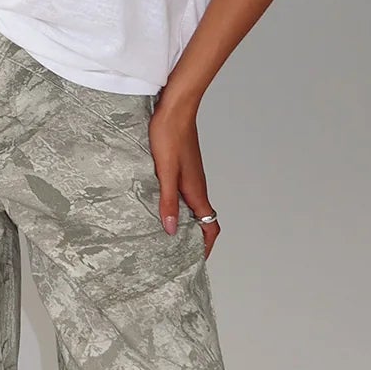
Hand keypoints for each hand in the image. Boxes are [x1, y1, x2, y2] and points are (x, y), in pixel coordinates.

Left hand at [148, 93, 219, 257]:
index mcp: (196, 191)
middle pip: (203, 220)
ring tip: (166, 234)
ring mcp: (191, 177)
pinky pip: (185, 194)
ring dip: (185, 222)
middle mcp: (197, 187)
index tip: (196, 260)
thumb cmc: (169, 136)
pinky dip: (177, 206)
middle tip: (177, 252)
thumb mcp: (165, 172)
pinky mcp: (184, 168)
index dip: (206, 246)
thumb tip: (170, 230)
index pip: (210, 227)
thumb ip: (167, 201)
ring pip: (193, 207)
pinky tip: (160, 205)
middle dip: (194, 239)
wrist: (175, 108)